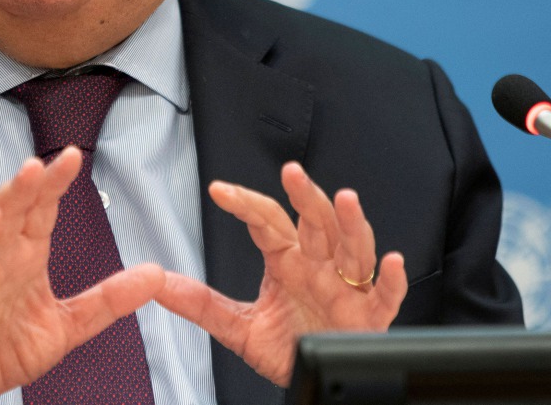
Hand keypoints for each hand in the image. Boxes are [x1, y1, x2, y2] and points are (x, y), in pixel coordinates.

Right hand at [0, 147, 164, 404]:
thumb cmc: (8, 345)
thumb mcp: (68, 325)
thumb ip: (108, 300)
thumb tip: (155, 275)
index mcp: (24, 255)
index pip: (39, 209)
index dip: (53, 183)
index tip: (72, 157)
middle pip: (2, 214)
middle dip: (16, 191)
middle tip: (33, 169)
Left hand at [154, 162, 406, 386]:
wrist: (314, 378)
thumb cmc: (287, 345)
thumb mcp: (238, 326)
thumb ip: (201, 304)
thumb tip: (158, 283)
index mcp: (288, 261)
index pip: (267, 221)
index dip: (245, 204)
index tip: (219, 190)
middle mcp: (319, 265)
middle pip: (315, 222)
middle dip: (305, 197)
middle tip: (292, 173)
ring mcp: (347, 287)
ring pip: (353, 248)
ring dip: (351, 224)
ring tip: (345, 198)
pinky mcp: (371, 316)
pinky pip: (386, 295)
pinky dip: (392, 279)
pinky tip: (392, 261)